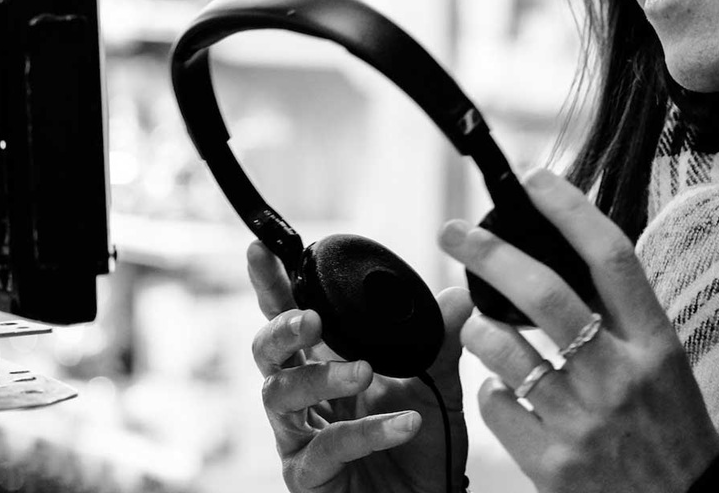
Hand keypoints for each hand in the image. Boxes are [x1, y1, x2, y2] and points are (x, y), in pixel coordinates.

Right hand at [247, 241, 472, 492]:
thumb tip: (458, 295)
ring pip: (279, 396)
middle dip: (281, 329)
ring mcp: (298, 438)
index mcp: (323, 363)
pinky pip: (324, 450)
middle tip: (312, 319)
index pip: (289, 317)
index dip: (270, 285)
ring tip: (365, 370)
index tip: (260, 249)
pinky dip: (366, 432)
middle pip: (265, 353)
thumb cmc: (421, 445)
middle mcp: (302, 399)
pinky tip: (403, 422)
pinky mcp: (307, 478)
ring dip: (322, 376)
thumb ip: (439, 341)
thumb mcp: (437, 386)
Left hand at [438, 170, 718, 492]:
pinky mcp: (552, 464)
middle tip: (454, 231)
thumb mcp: (665, 367)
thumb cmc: (671, 434)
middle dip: (489, 253)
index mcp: (655, 344)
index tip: (534, 179)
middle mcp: (620, 376)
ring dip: (478, 329)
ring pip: (502, 349)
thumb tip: (564, 257)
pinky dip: (490, 389)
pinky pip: (495, 404)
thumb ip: (620, 319)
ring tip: (479, 328)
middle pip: (543, 293)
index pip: (610, 258)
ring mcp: (584, 421)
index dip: (569, 209)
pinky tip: (505, 391)